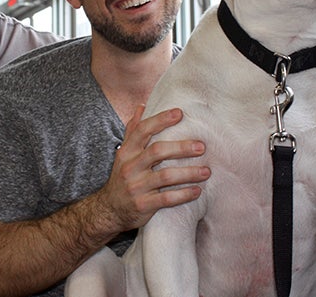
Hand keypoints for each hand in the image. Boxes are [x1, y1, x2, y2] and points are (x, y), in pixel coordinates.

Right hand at [96, 105, 210, 231]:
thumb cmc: (122, 177)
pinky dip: (183, 195)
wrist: (109, 210)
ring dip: (188, 172)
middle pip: (157, 151)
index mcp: (126, 152)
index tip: (180, 113)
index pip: (143, 130)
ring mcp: (136, 187)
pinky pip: (166, 199)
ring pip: (164, 176)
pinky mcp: (143, 205)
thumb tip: (142, 106)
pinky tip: (197, 191)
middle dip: (181, 147)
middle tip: (202, 146)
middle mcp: (130, 167)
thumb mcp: (124, 154)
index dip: (160, 120)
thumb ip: (133, 130)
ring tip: (206, 170)